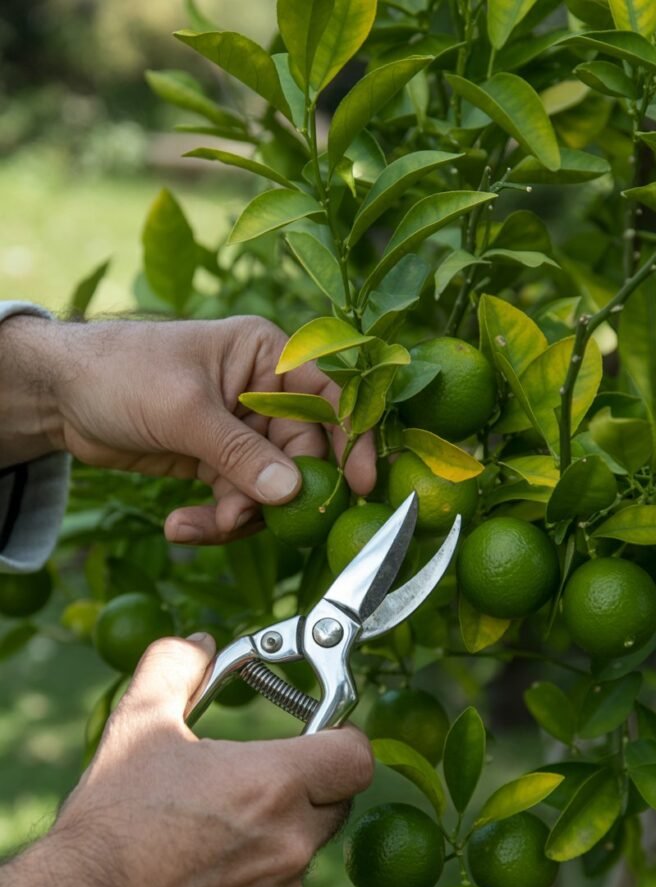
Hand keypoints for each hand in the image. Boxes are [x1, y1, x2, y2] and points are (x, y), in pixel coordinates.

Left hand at [0, 314, 375, 541]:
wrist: (60, 397)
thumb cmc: (120, 373)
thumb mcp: (184, 410)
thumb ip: (240, 452)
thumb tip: (292, 492)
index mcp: (268, 357)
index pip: (328, 399)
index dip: (353, 440)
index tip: (361, 485)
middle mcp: (264, 394)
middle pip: (303, 456)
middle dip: (275, 494)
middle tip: (243, 516)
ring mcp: (243, 433)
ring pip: (271, 488)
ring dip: (240, 515)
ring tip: (197, 524)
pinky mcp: (220, 464)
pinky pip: (239, 502)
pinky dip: (217, 521)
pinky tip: (181, 526)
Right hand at [0, 633, 372, 886]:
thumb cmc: (112, 821)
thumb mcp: (139, 722)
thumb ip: (176, 666)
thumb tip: (200, 644)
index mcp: (274, 784)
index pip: (356, 755)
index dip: (341, 736)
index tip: (315, 731)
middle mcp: (290, 842)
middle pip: (337, 798)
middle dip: (310, 780)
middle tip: (259, 772)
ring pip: (306, 846)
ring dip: (281, 828)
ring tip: (218, 822)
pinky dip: (258, 874)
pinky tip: (205, 867)